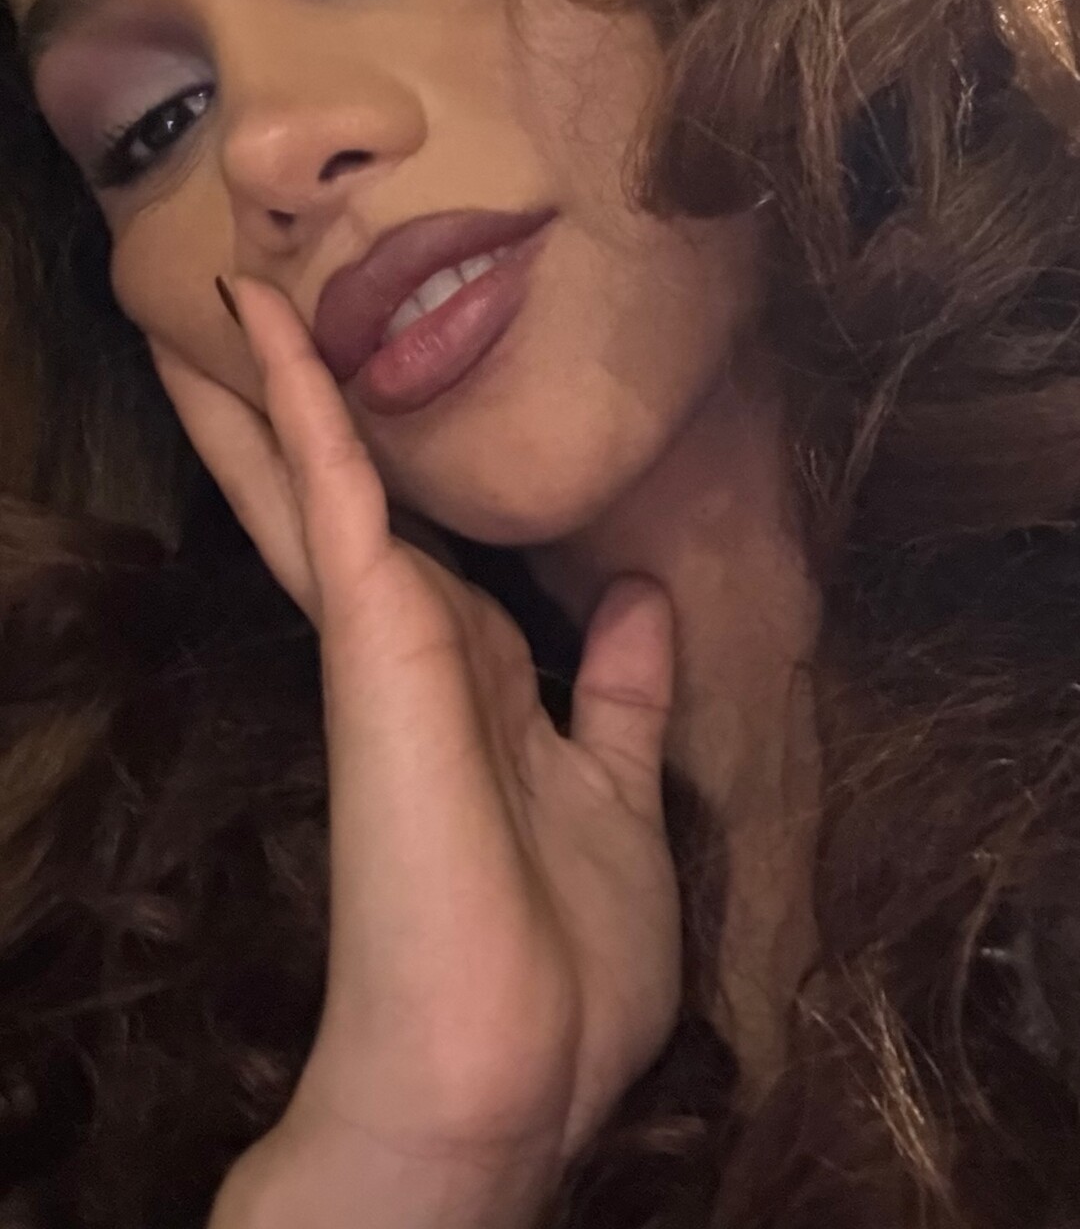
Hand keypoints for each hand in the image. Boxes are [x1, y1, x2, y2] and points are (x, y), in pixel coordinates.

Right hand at [149, 277, 681, 1204]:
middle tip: (240, 321)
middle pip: (342, 503)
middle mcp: (417, 647)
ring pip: (319, 481)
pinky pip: (336, 494)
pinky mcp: (374, 637)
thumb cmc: (563, 963)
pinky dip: (304, 406)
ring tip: (228, 303)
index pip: (414, 546)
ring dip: (276, 388)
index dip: (385, 477)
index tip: (355, 399)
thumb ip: (618, 697)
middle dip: (292, 418)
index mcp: (471, 682)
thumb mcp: (619, 798)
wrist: (502, 1073)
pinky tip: (267, 328)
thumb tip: (636, 603)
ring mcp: (384, 640)